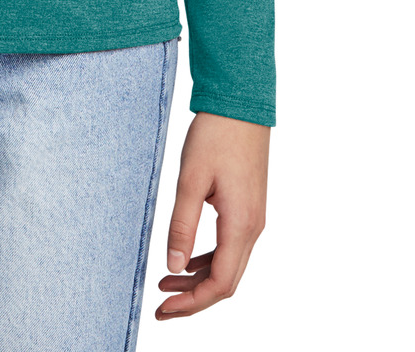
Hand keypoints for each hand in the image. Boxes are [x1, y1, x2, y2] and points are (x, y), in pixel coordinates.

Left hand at [155, 112, 268, 319]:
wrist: (241, 104)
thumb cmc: (216, 135)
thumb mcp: (191, 178)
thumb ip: (182, 224)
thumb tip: (173, 266)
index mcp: (241, 224)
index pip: (220, 283)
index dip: (192, 303)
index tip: (163, 309)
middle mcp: (252, 228)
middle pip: (226, 282)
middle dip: (194, 300)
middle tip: (161, 308)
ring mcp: (253, 218)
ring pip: (229, 266)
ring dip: (199, 281)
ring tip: (166, 285)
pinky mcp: (248, 208)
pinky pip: (230, 247)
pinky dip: (207, 260)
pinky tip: (186, 260)